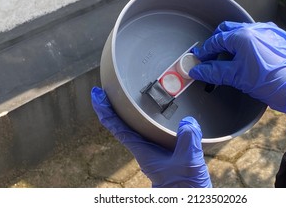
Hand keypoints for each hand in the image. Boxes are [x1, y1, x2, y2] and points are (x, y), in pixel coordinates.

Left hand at [91, 87, 211, 187]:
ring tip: (126, 96)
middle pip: (121, 124)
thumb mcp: (188, 161)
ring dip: (127, 111)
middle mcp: (143, 149)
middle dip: (112, 106)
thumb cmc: (184, 186)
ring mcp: (152, 150)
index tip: (97, 95)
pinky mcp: (162, 150)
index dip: (105, 110)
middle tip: (107, 89)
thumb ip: (188, 140)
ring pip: (133, 127)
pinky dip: (144, 118)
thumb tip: (187, 121)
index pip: (117, 127)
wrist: (186, 199)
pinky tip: (154, 112)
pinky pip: (147, 130)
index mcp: (142, 151)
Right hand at [189, 21, 285, 132]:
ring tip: (229, 57)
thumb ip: (214, 71)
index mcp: (243, 36)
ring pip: (242, 31)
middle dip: (217, 41)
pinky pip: (256, 35)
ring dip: (232, 41)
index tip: (200, 58)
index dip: (205, 50)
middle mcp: (255, 28)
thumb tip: (198, 70)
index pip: (217, 40)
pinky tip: (247, 56)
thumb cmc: (268, 81)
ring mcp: (268, 31)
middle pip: (228, 29)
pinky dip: (247, 43)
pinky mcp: (277, 37)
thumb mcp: (236, 77)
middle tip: (212, 54)